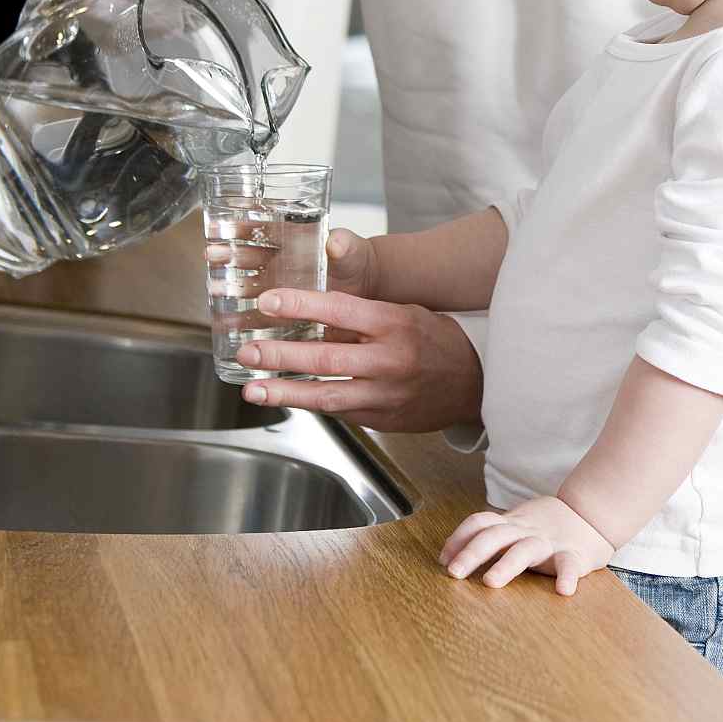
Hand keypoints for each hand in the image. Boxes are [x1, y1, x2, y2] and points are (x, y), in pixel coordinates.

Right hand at [205, 226, 378, 309]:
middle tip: (210, 256)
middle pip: (247, 255)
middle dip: (226, 254)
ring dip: (228, 286)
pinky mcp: (282, 308)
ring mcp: (278, 285)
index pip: (261, 228)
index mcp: (293, 239)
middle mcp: (280, 261)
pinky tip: (227, 324)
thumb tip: (337, 241)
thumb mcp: (351, 250)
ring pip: (246, 284)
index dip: (240, 225)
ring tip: (214, 291)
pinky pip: (257, 312)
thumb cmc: (355, 261)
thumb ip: (344, 245)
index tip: (221, 225)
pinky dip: (241, 318)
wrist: (366, 288)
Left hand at [233, 283, 483, 431]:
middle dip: (281, 355)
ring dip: (285, 392)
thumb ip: (363, 311)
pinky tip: (284, 398)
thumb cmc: (435, 339)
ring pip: (327, 396)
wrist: (474, 383)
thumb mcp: (404, 311)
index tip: (269, 302)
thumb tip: (312, 302)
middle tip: (248, 351)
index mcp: (394, 323)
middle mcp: (389, 360)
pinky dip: (309, 405)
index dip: (302, 305)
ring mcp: (385, 394)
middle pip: (327, 358)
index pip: (342, 309)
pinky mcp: (382, 419)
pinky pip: (339, 413)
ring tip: (252, 388)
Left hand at [439, 496, 614, 595]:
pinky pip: (570, 565)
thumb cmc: (547, 527)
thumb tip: (452, 556)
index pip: (480, 523)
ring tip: (490, 582)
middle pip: (494, 536)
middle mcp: (526, 531)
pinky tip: (563, 591)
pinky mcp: (574, 555)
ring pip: (525, 550)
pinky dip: (567, 577)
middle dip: (471, 552)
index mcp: (511, 524)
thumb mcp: (516, 526)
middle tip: (453, 573)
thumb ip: (491, 536)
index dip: (459, 538)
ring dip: (506, 565)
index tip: (443, 559)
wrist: (592, 514)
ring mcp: (549, 542)